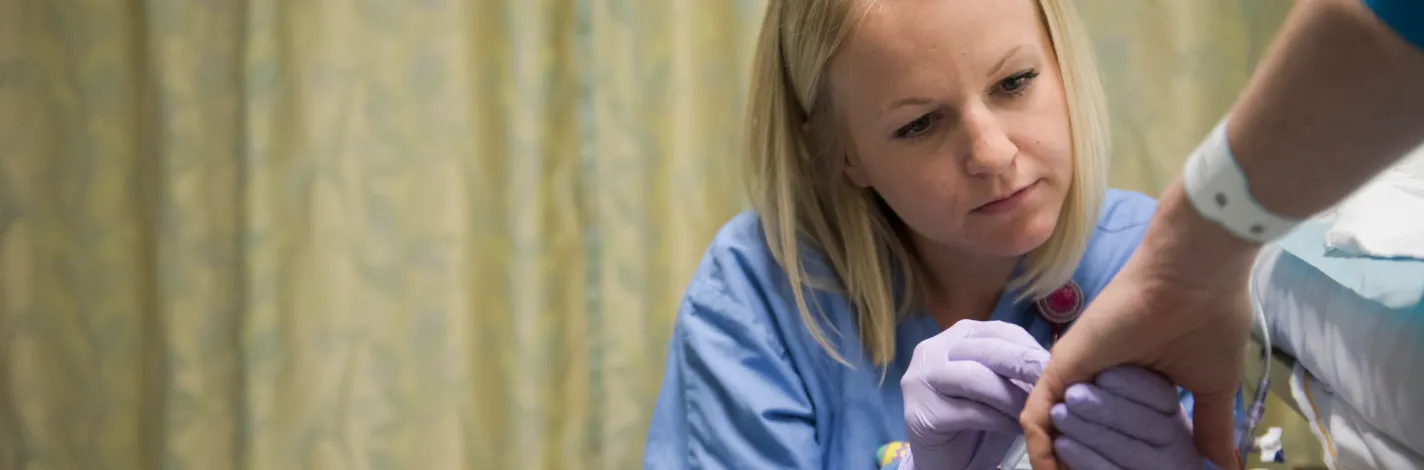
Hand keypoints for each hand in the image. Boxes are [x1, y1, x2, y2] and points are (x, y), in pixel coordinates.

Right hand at [901, 320, 1049, 469]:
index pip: (999, 332)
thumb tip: (1051, 364)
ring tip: (1033, 411)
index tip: (1055, 366)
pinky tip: (1016, 428)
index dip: (1029, 348)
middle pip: (986, 350)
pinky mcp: (920, 412)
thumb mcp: (1000, 387)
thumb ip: (1016, 371)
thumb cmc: (977, 418)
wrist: (945, 456)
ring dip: (1011, 396)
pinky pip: (969, 412)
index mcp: (957, 336)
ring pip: (975, 378)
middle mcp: (933, 349)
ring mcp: (921, 379)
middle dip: (1023, 366)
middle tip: (1050, 383)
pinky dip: (998, 420)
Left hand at [1020, 184, 1256, 469]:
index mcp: (1130, 383)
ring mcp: (1075, 373)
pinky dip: (1040, 452)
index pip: (1112, 434)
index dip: (1114, 464)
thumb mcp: (1212, 389)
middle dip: (1083, 468)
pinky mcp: (1060, 368)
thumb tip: (1226, 469)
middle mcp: (1096, 378)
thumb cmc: (1208, 323)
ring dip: (1058, 464)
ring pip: (1053, 431)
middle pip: (1078, 436)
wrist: (1195, 278)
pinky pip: (1036, 418)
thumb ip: (1210, 430)